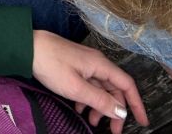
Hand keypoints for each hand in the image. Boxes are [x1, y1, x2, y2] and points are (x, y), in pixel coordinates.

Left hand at [32, 31, 147, 132]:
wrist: (28, 46)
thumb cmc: (51, 63)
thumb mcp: (77, 88)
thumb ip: (100, 101)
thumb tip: (121, 112)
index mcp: (100, 65)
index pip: (127, 85)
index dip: (137, 104)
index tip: (142, 121)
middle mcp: (96, 62)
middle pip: (115, 89)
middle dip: (116, 110)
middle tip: (113, 131)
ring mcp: (86, 64)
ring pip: (101, 88)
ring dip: (100, 106)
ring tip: (91, 120)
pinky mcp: (75, 66)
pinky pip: (89, 84)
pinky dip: (88, 99)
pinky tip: (79, 108)